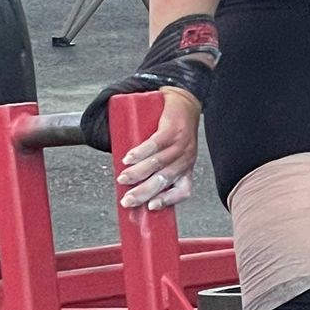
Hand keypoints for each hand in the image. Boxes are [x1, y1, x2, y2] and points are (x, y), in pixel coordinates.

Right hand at [116, 87, 201, 209]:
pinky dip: (141, 152)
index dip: (168, 201)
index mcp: (186, 169)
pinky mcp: (172, 129)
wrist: (183, 102)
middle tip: (127, 199)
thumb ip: (156, 169)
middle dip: (144, 192)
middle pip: (165, 179)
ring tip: (124, 178)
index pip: (183, 191)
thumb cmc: (173, 132)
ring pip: (159, 163)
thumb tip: (128, 186)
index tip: (151, 207)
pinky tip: (130, 157)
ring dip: (139, 173)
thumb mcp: (171, 154)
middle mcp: (186, 158)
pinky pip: (156, 144)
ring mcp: (181, 144)